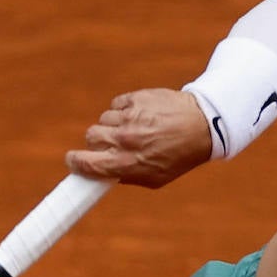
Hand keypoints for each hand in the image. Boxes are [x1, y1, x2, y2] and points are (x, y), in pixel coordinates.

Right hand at [64, 89, 212, 187]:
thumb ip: (126, 176)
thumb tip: (101, 175)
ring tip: (135, 128)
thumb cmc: (179, 156)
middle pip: (91, 136)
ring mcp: (130, 117)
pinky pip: (116, 105)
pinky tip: (141, 115)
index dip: (75, 162)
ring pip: (104, 119)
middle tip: (111, 143)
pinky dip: (124, 110)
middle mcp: (126, 140)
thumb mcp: (156, 178)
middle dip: (97, 142)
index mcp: (127, 163)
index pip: (86, 163)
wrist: (203, 125)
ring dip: (113, 125)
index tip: (73, 160)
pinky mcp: (135, 98)